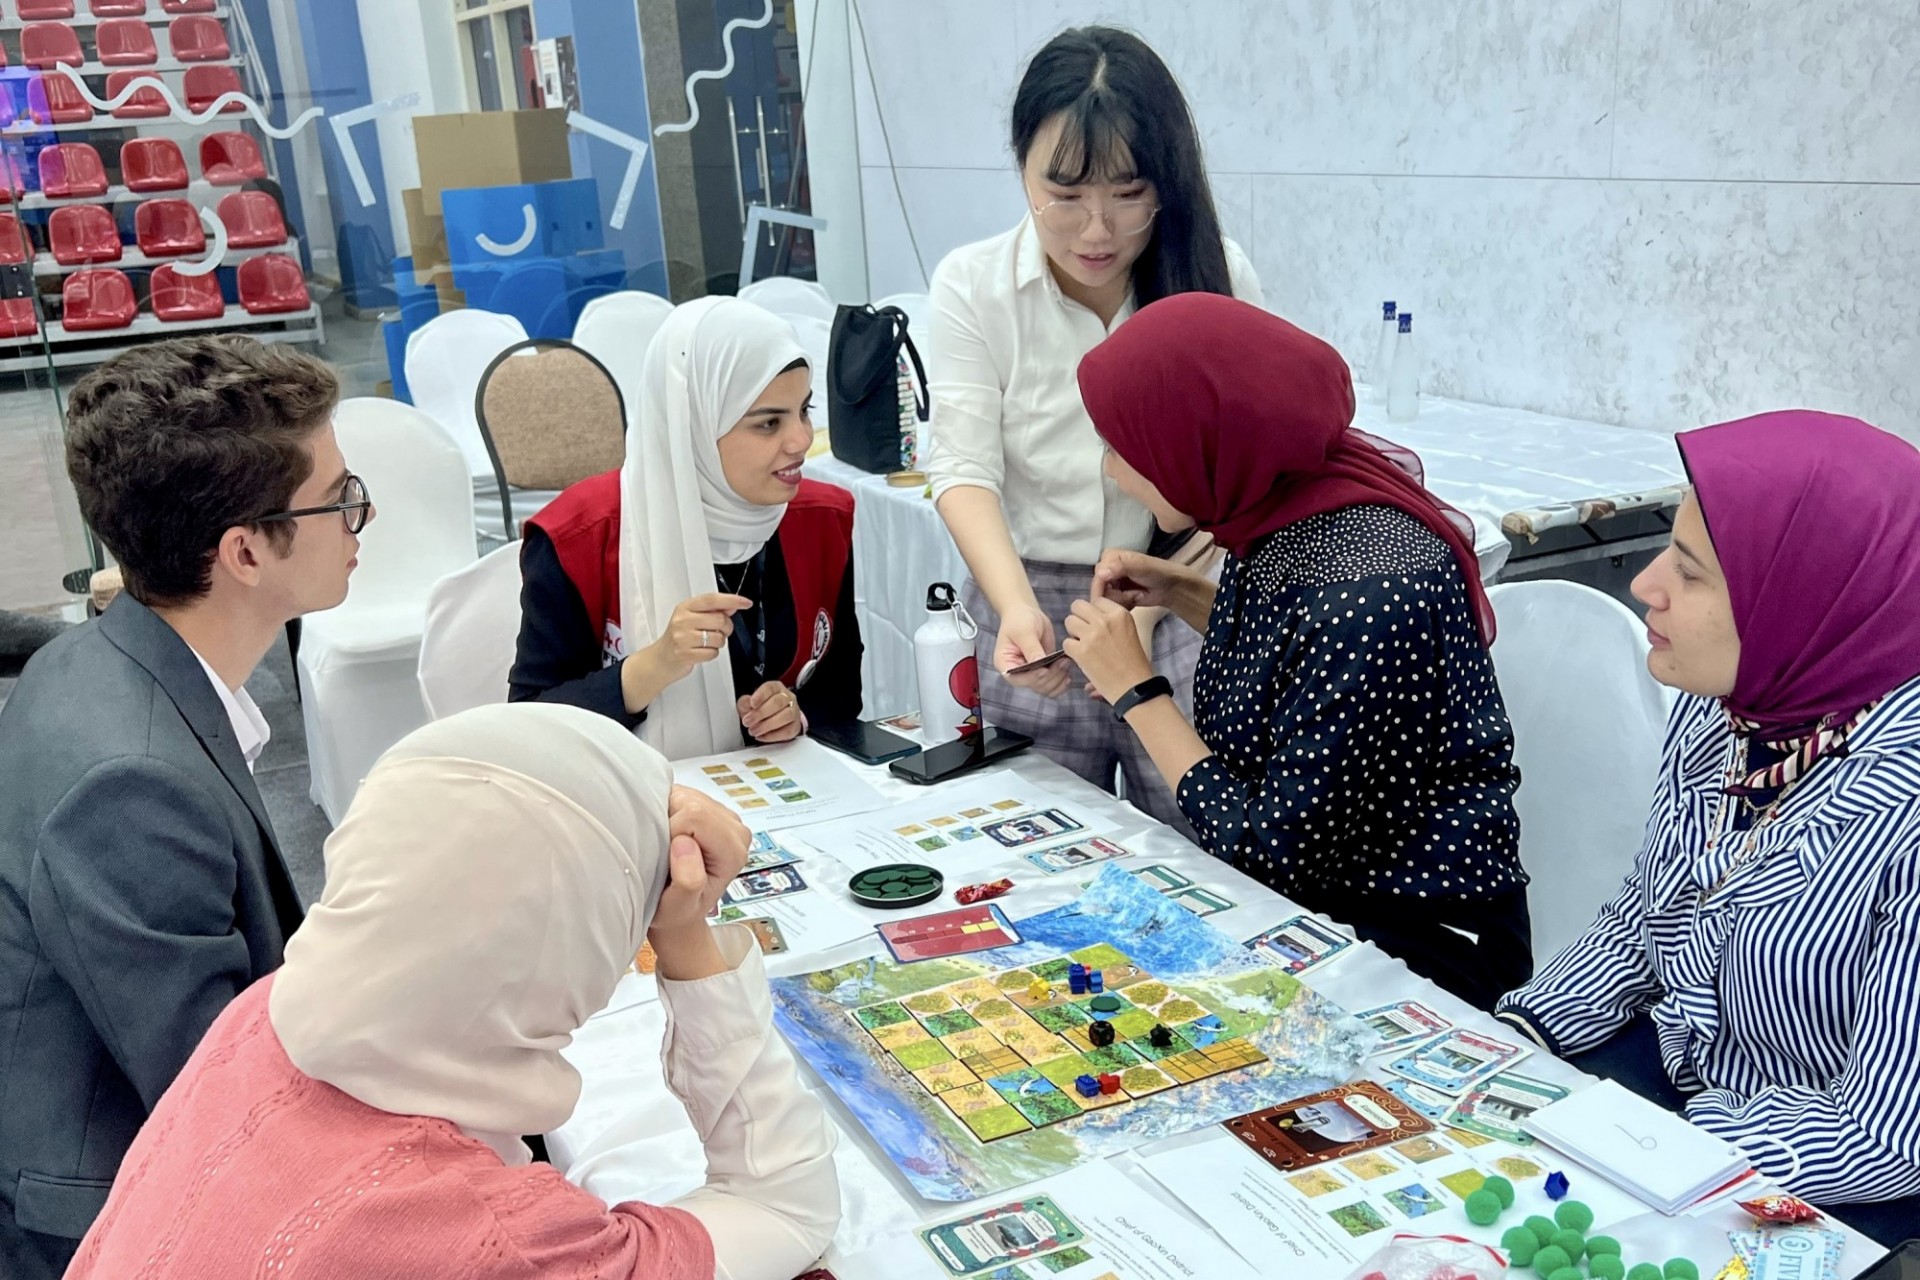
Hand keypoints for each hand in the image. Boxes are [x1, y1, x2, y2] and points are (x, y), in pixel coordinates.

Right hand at [648, 787, 749, 962]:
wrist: (676, 911)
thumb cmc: (675, 912)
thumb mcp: (678, 908)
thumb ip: (688, 880)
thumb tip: (685, 843)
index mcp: (733, 850)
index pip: (696, 818)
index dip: (671, 835)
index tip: (666, 861)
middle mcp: (735, 828)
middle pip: (693, 803)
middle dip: (669, 825)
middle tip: (664, 853)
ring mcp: (723, 815)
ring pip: (685, 796)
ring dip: (666, 816)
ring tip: (665, 845)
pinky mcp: (707, 806)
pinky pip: (680, 794)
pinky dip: (666, 809)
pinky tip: (667, 831)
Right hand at [649, 592, 751, 682]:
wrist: (661, 659)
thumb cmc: (679, 636)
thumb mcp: (693, 617)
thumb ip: (713, 610)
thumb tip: (732, 605)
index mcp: (685, 607)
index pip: (712, 599)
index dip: (731, 600)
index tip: (746, 602)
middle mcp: (682, 620)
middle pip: (719, 619)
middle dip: (726, 627)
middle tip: (720, 631)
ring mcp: (683, 637)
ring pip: (718, 638)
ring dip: (719, 642)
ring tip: (707, 643)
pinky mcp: (685, 654)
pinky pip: (713, 653)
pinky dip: (712, 653)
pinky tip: (702, 651)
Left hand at [739, 681, 802, 742]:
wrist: (776, 718)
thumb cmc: (762, 708)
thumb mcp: (750, 703)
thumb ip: (745, 703)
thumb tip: (746, 704)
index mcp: (776, 688)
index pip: (770, 688)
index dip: (761, 695)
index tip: (752, 703)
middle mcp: (787, 697)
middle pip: (778, 702)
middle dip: (760, 713)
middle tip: (747, 721)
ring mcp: (794, 711)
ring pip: (786, 716)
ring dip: (767, 725)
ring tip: (753, 730)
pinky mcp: (795, 726)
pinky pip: (787, 731)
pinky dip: (772, 735)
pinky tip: (762, 736)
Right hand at [994, 603, 1070, 697]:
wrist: (1026, 613)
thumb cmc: (1020, 619)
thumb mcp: (1024, 632)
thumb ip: (1032, 649)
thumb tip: (1040, 664)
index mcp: (1005, 664)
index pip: (1017, 679)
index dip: (1032, 678)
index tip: (1045, 670)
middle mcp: (1017, 672)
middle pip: (1034, 685)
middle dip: (1050, 676)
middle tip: (1062, 662)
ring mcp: (1031, 673)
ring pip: (1045, 688)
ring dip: (1058, 679)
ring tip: (1066, 663)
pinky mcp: (1043, 670)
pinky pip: (1053, 684)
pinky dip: (1061, 682)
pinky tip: (1068, 673)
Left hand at [1063, 597, 1154, 703]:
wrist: (1134, 688)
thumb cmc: (1133, 663)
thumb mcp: (1129, 632)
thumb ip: (1110, 620)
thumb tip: (1087, 614)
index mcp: (1120, 614)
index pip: (1096, 600)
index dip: (1093, 614)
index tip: (1098, 627)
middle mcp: (1105, 620)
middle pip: (1078, 606)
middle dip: (1079, 619)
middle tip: (1086, 634)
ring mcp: (1092, 635)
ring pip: (1069, 622)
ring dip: (1073, 634)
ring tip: (1085, 647)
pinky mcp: (1081, 651)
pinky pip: (1066, 643)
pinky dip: (1071, 651)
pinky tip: (1083, 659)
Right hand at [1091, 549, 1186, 609]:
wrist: (1170, 587)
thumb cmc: (1156, 572)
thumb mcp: (1139, 566)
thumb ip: (1119, 567)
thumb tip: (1100, 574)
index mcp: (1109, 557)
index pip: (1097, 576)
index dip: (1105, 588)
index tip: (1122, 592)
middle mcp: (1107, 569)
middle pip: (1099, 590)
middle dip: (1116, 596)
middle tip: (1134, 594)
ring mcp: (1112, 583)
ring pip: (1104, 600)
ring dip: (1121, 601)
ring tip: (1136, 596)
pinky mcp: (1116, 596)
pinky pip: (1111, 606)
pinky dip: (1123, 605)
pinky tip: (1134, 600)